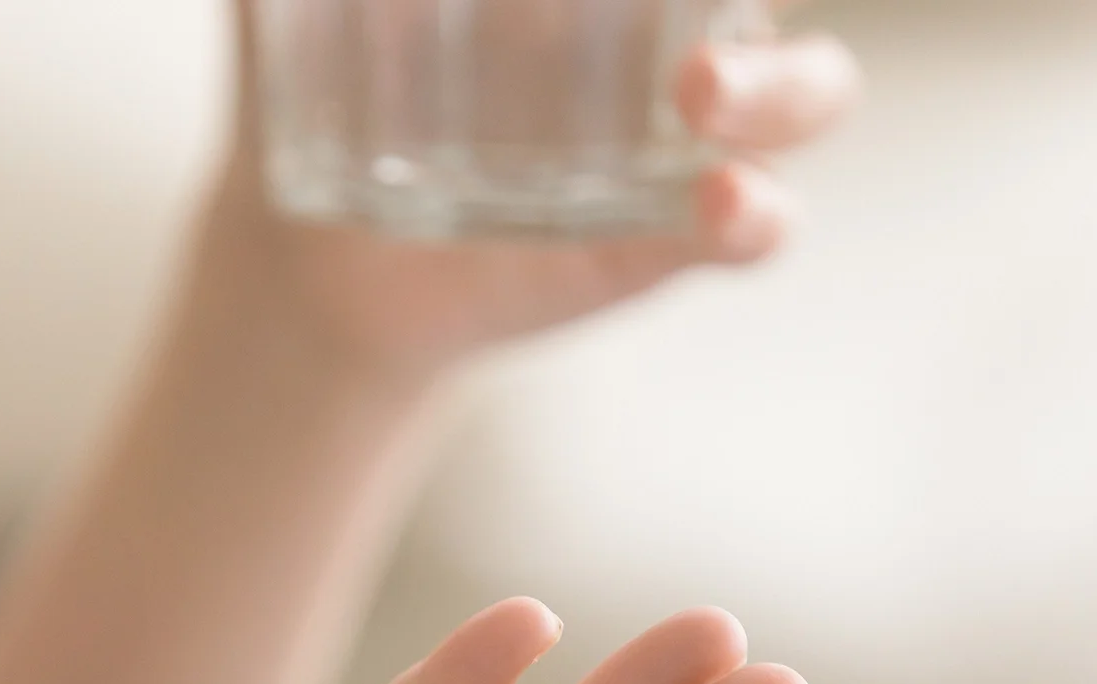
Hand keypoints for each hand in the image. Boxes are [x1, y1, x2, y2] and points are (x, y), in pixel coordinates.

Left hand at [198, 1, 861, 381]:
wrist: (306, 247)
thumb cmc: (321, 83)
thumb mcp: (289, 7)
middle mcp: (667, 29)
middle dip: (751, 22)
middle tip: (686, 45)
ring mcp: (681, 139)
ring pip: (806, 94)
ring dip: (781, 89)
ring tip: (708, 92)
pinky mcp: (660, 242)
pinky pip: (753, 229)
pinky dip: (753, 217)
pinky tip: (723, 205)